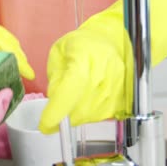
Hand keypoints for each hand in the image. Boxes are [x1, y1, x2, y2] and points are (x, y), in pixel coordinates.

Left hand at [39, 0, 166, 133]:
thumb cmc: (82, 45)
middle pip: (78, 109)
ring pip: (88, 116)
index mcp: (84, 58)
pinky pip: (98, 117)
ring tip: (72, 95)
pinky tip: (84, 98)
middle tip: (55, 105)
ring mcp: (115, 89)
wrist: (112, 41)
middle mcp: (103, 75)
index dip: (56, 111)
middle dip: (61, 114)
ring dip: (73, 114)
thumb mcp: (58, 52)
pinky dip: (86, 113)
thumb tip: (54, 100)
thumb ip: (54, 77)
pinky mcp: (122, 100)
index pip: (70, 90)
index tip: (44, 124)